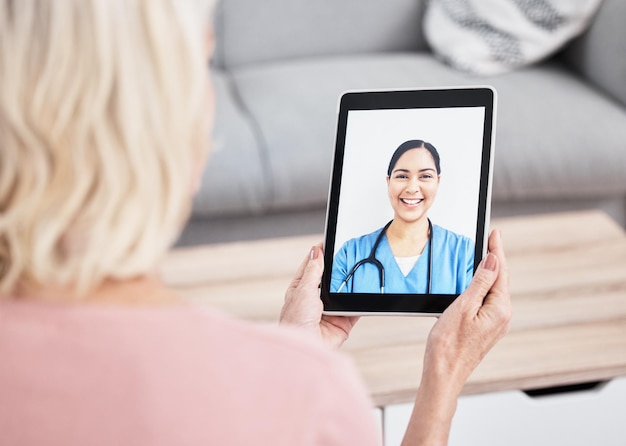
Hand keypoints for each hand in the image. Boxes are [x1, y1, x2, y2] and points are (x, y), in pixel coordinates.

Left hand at [280, 243, 359, 347]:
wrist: (307, 347)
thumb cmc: (296, 321)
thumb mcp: (304, 290)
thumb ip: (313, 271)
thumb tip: (316, 251)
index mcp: (301, 289)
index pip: (312, 266)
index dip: (321, 253)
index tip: (330, 241)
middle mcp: (315, 299)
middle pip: (331, 278)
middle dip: (340, 269)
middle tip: (350, 256)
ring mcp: (330, 310)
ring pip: (344, 292)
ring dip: (350, 286)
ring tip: (360, 272)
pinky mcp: (343, 322)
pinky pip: (355, 309)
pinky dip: (361, 302)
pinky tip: (365, 293)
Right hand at [402, 230, 510, 445]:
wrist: (443, 373)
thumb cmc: (449, 345)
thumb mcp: (463, 307)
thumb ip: (480, 282)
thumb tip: (494, 260)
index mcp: (499, 309)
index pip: (500, 271)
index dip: (496, 250)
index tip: (494, 233)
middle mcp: (501, 316)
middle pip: (500, 280)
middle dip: (494, 259)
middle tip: (489, 239)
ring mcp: (494, 323)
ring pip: (493, 290)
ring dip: (487, 272)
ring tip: (484, 254)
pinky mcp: (485, 328)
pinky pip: (487, 301)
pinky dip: (481, 286)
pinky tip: (475, 282)